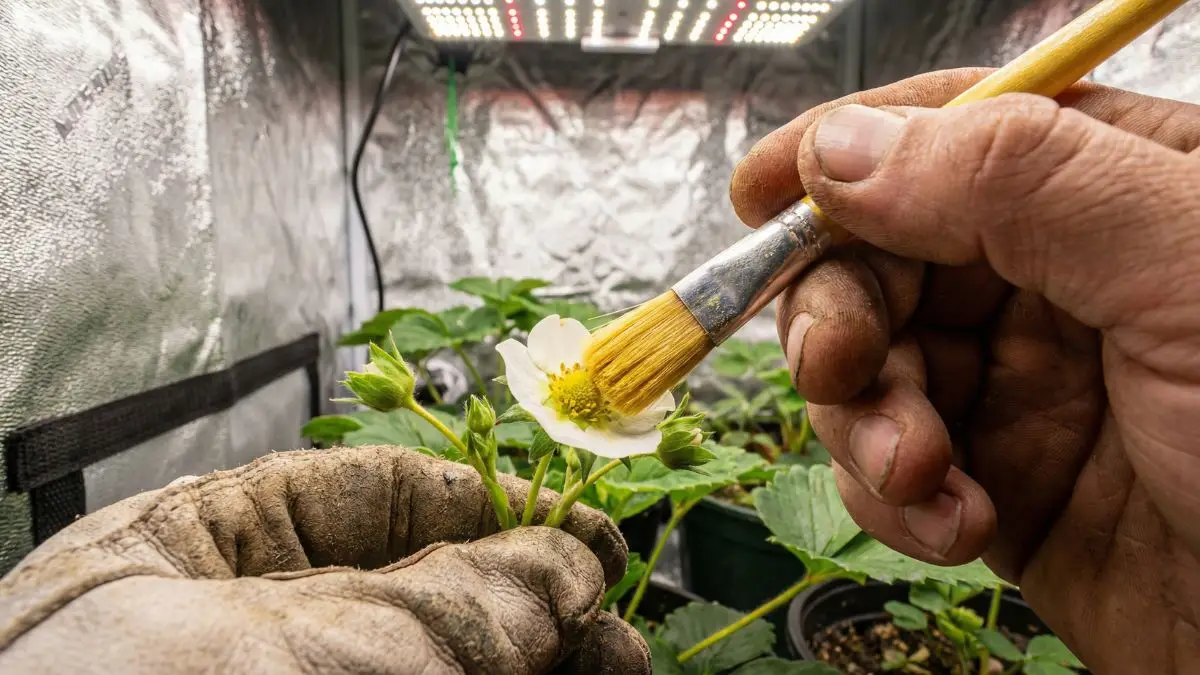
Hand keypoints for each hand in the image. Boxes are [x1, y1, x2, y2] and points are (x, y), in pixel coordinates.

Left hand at [0, 446, 649, 673]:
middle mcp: (260, 630)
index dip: (495, 507)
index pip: (378, 499)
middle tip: (618, 634)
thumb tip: (566, 563)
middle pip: (430, 595)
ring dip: (541, 664)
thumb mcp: (312, 645)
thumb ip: (455, 602)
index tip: (583, 533)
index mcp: (213, 552)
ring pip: (446, 667)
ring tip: (622, 670)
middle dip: (535, 604)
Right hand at [730, 68, 1199, 673]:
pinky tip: (951, 524)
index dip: (843, 153)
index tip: (759, 194)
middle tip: (842, 369)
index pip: (950, 132)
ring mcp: (1022, 384)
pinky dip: (893, 498)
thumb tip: (844, 147)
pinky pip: (890, 467)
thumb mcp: (1187, 272)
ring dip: (867, 423)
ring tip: (921, 475)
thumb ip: (1019, 184)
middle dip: (845, 316)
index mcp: (1116, 188)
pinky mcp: (998, 481)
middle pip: (883, 257)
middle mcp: (1058, 279)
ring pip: (871, 368)